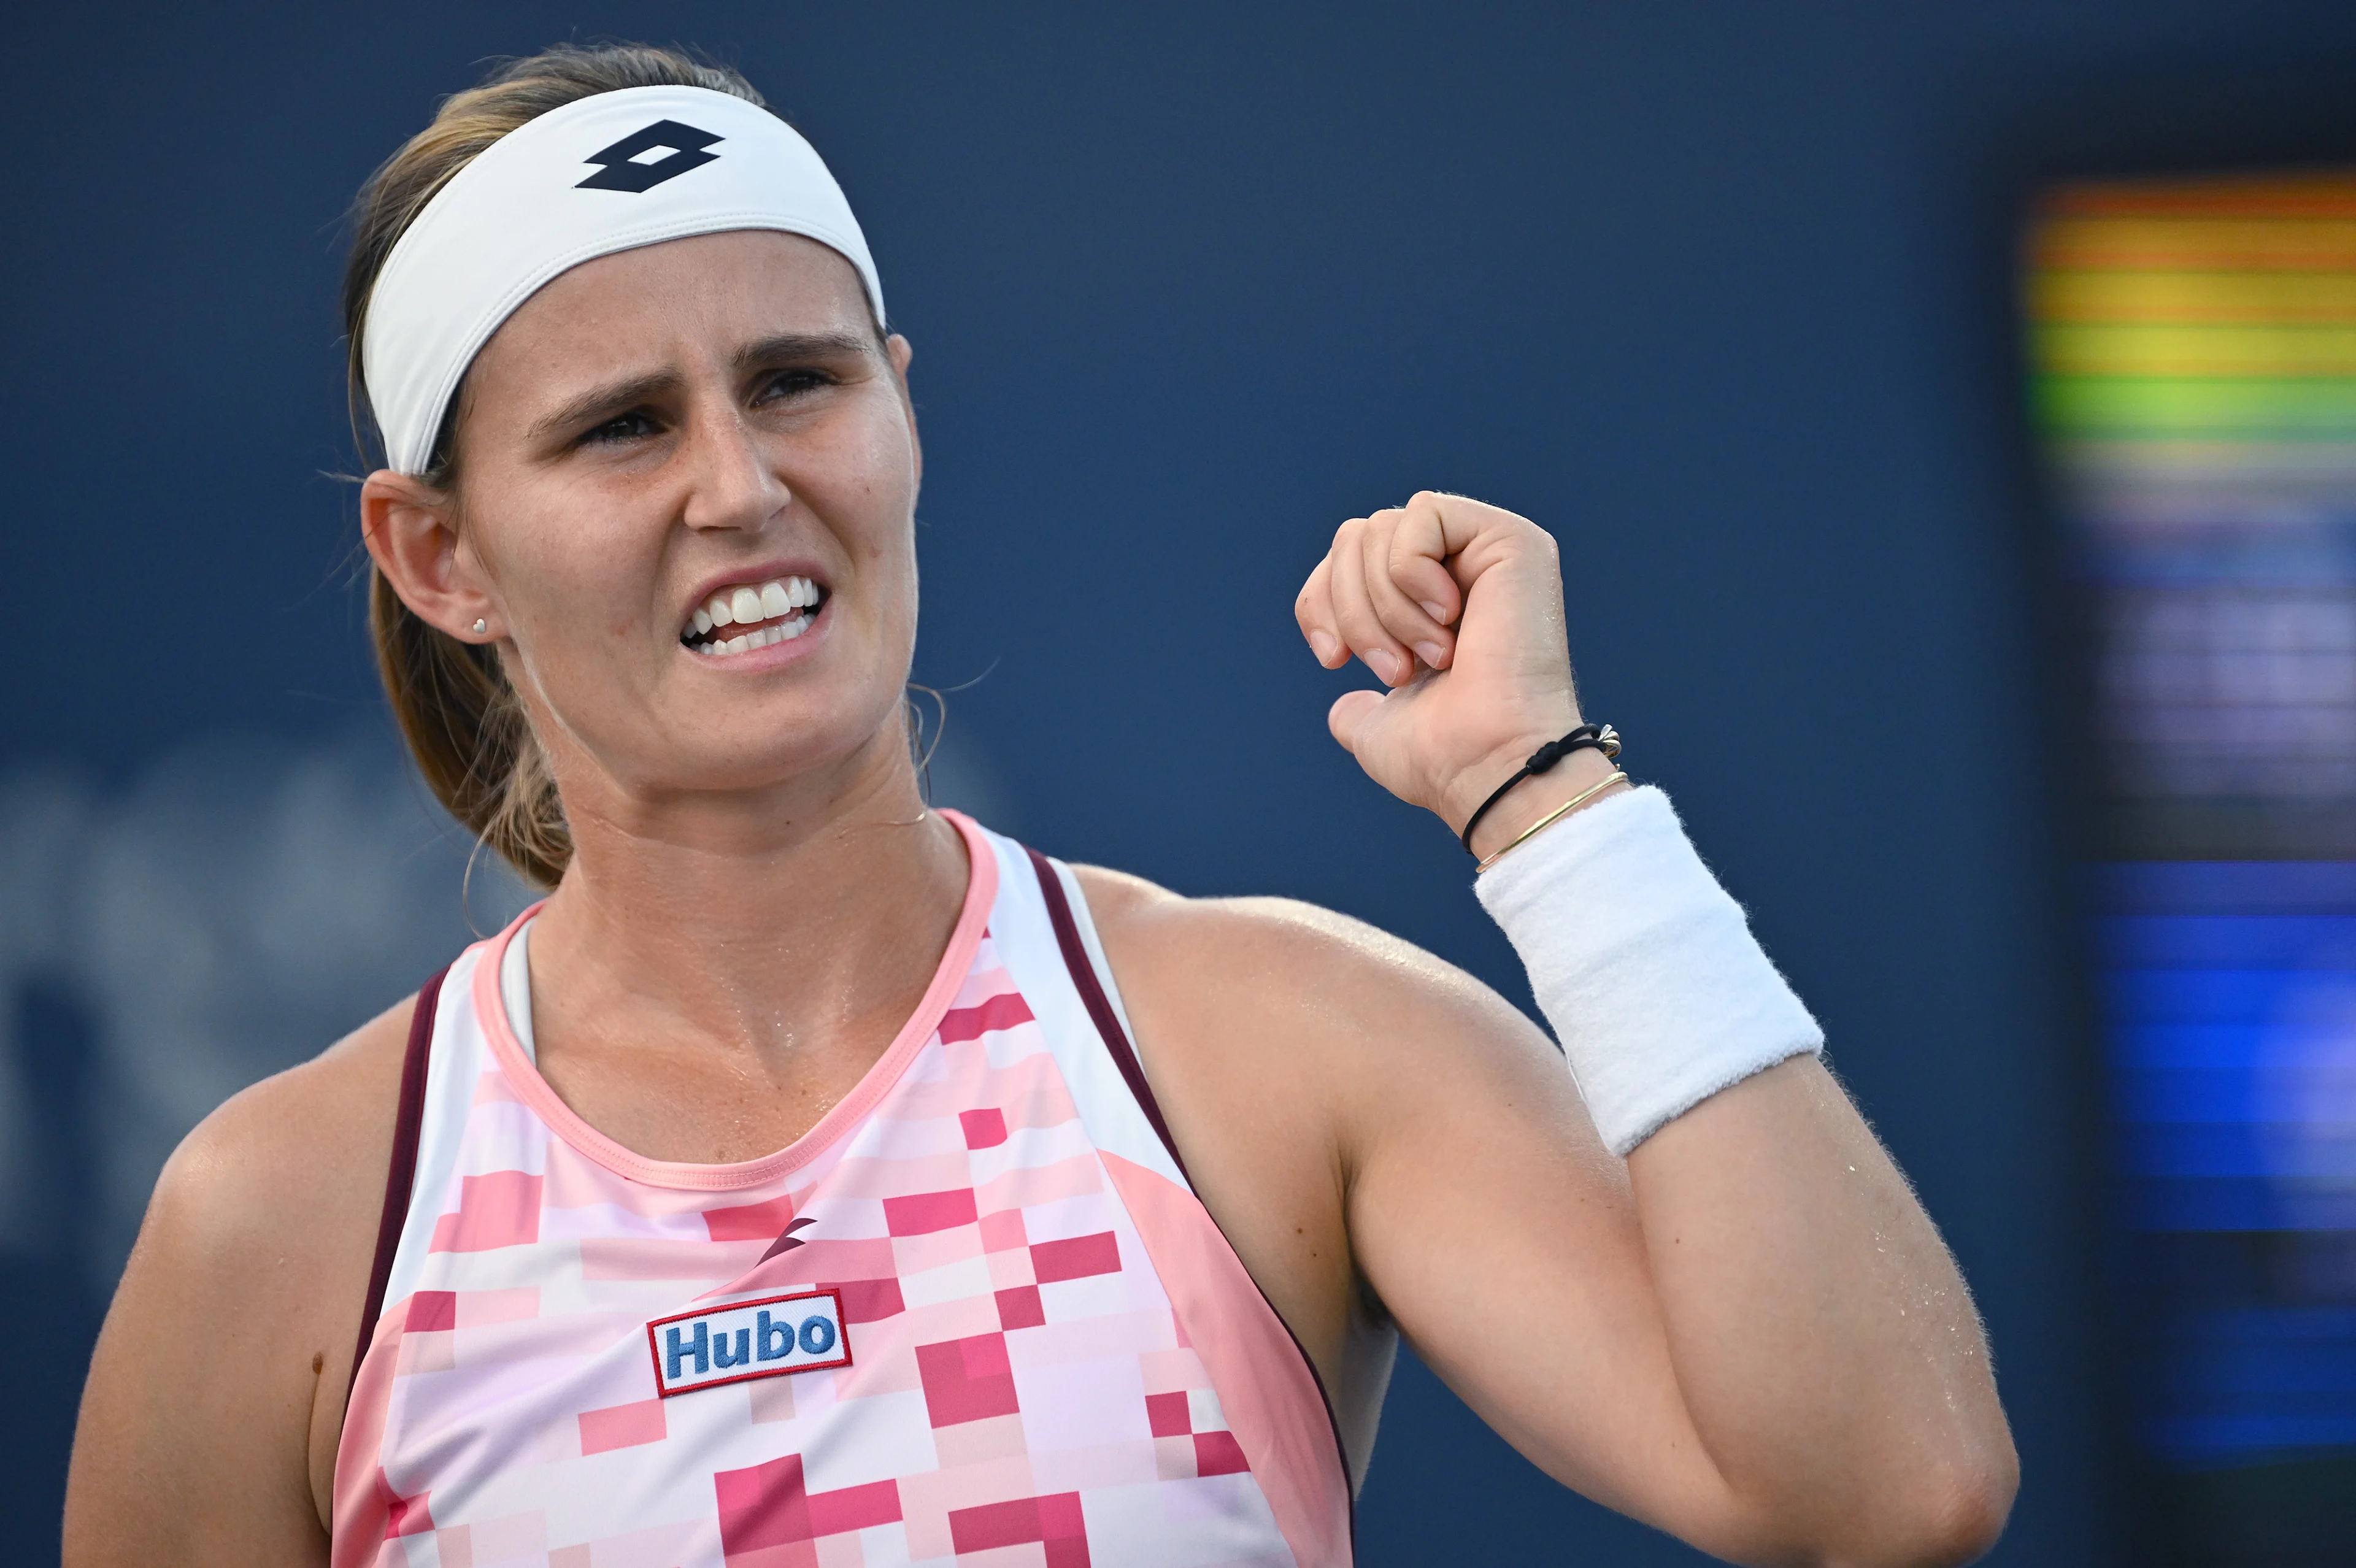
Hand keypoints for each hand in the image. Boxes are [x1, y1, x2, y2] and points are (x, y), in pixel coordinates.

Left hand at [1295, 492, 1608, 848]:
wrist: (1489, 765)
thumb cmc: (1444, 758)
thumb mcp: (1381, 728)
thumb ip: (1361, 712)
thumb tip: (1347, 711)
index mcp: (1431, 610)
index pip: (1346, 562)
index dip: (1320, 602)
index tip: (1331, 660)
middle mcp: (1463, 572)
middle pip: (1356, 537)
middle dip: (1353, 609)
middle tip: (1396, 671)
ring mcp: (1488, 552)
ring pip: (1380, 527)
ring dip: (1385, 605)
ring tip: (1427, 658)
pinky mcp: (1510, 538)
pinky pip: (1422, 513)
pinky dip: (1412, 572)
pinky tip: (1451, 619)